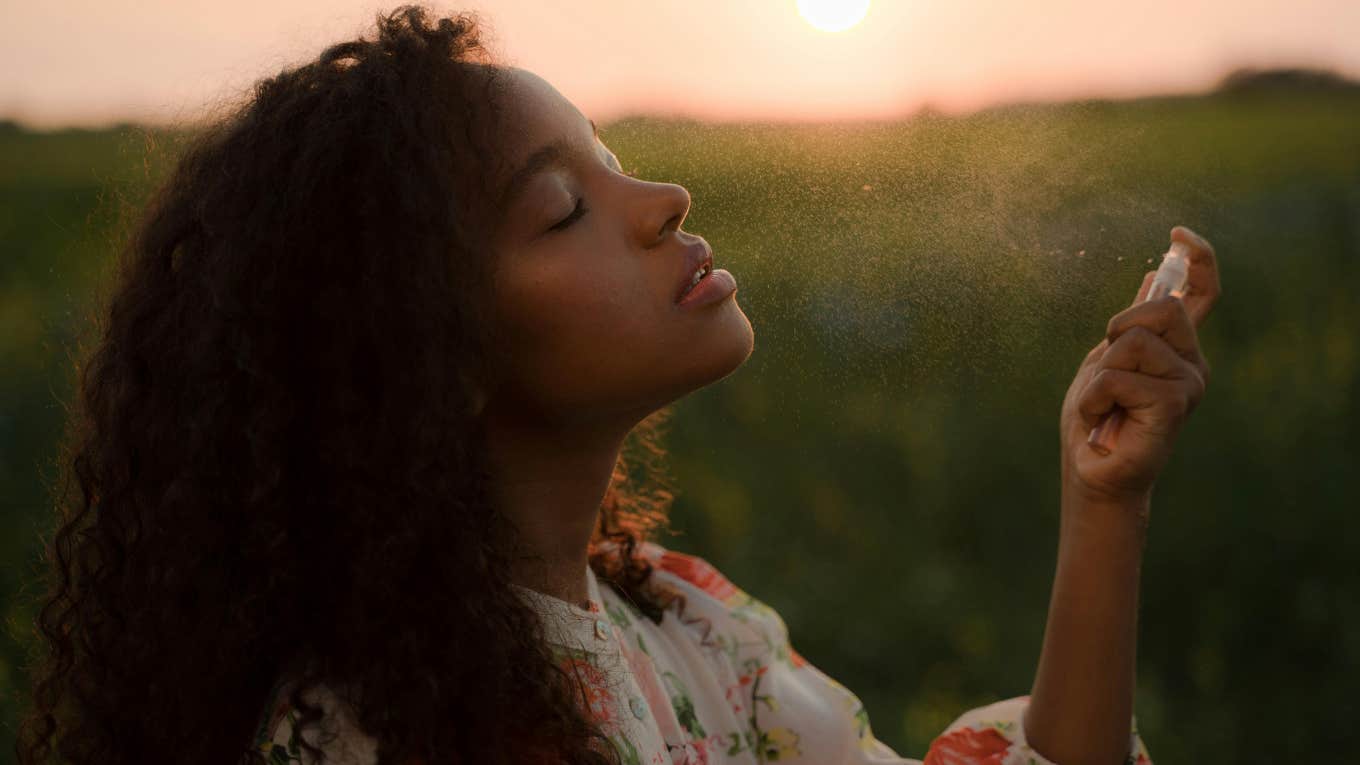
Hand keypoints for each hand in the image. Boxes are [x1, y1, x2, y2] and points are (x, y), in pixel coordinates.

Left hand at [1059, 226, 1220, 512]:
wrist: (1093, 472)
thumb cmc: (1098, 419)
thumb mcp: (1108, 358)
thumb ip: (1135, 324)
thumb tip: (1156, 275)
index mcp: (1178, 348)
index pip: (1203, 294)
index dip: (1199, 259)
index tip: (1178, 234)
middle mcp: (1192, 363)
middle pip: (1161, 308)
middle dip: (1118, 330)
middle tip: (1107, 371)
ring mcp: (1188, 384)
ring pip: (1134, 341)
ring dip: (1100, 373)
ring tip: (1103, 403)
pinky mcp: (1174, 405)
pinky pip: (1120, 376)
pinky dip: (1095, 397)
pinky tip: (1101, 419)